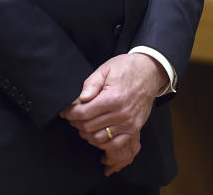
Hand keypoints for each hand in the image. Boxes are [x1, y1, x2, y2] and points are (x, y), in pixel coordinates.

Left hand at [59, 53, 164, 173]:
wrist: (149, 73)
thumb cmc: (125, 69)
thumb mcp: (105, 69)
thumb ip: (91, 84)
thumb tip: (81, 98)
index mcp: (112, 98)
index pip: (84, 113)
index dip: (70, 114)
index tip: (64, 112)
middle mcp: (121, 114)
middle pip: (89, 126)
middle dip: (76, 123)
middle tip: (71, 118)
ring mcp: (129, 123)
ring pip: (100, 137)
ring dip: (87, 134)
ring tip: (81, 125)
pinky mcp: (135, 129)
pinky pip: (116, 144)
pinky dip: (103, 143)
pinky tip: (96, 135)